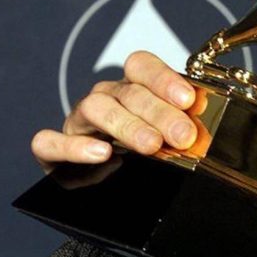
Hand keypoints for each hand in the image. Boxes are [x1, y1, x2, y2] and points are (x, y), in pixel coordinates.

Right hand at [31, 51, 197, 172]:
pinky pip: (51, 141)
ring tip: (151, 145)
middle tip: (182, 136)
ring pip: (95, 108)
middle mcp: (104, 99)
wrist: (103, 190)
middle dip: (158, 112)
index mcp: (131, 90)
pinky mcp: (52, 152)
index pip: (141, 66)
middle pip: (128, 92)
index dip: (164, 78)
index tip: (188, 100)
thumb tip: (205, 135)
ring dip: (127, 125)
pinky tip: (101, 154)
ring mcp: (77, 123)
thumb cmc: (140, 159)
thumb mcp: (165, 141)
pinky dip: (75, 147)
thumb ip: (180, 131)